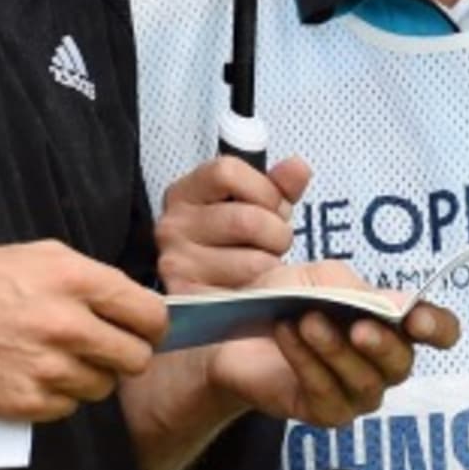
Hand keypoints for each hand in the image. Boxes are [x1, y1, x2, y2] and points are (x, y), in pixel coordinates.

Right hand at [0, 240, 167, 421]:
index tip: (144, 330)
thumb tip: (130, 302)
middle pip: (136, 358)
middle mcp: (68, 325)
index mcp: (76, 281)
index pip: (150, 315)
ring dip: (90, 376)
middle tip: (107, 349)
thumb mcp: (40, 255)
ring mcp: (49, 368)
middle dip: (126, 355)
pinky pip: (69, 407)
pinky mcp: (30, 402)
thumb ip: (91, 278)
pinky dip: (59, 395)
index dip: (153, 325)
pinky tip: (35, 374)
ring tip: (59, 358)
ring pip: (103, 386)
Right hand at [156, 155, 311, 292]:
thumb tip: (297, 167)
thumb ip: (279, 185)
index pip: (227, 171)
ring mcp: (177, 265)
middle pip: (246, 220)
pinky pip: (248, 296)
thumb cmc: (236, 243)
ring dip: (271, 269)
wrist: (217, 295)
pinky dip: (263, 295)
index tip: (272, 207)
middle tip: (273, 245)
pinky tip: (255, 290)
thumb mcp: (256, 206)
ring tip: (262, 270)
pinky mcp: (191, 302)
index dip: (264, 190)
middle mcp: (171, 226)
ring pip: (253, 262)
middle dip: (277, 235)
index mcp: (184, 193)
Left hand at [206, 262, 458, 426]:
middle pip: (402, 362)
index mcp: (391, 323)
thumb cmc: (281, 300)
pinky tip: (287, 335)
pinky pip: (326, 393)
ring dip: (334, 348)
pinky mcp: (327, 413)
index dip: (437, 327)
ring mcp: (356, 393)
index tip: (417, 319)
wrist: (230, 332)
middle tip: (357, 326)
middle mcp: (382, 363)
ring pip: (364, 381)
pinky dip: (306, 361)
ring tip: (306, 321)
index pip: (437, 331)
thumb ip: (352, 287)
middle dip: (380, 343)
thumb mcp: (313, 278)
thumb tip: (397, 305)